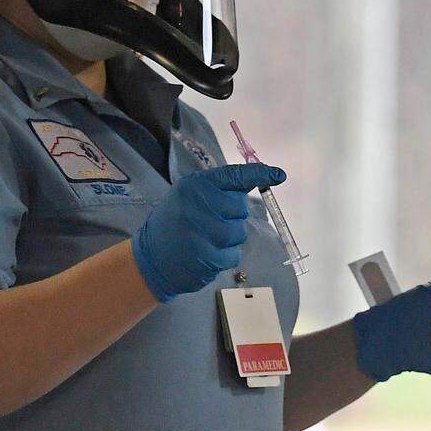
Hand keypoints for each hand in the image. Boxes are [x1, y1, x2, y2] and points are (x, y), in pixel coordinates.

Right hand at [131, 163, 285, 302]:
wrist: (151, 257)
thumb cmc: (176, 222)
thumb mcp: (190, 195)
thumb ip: (219, 189)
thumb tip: (258, 179)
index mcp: (195, 185)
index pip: (234, 176)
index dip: (259, 173)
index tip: (279, 175)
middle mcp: (198, 204)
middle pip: (240, 208)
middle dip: (233, 217)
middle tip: (211, 222)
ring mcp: (202, 231)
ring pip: (239, 232)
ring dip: (230, 239)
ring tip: (207, 239)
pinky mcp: (206, 256)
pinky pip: (234, 254)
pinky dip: (226, 256)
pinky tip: (207, 253)